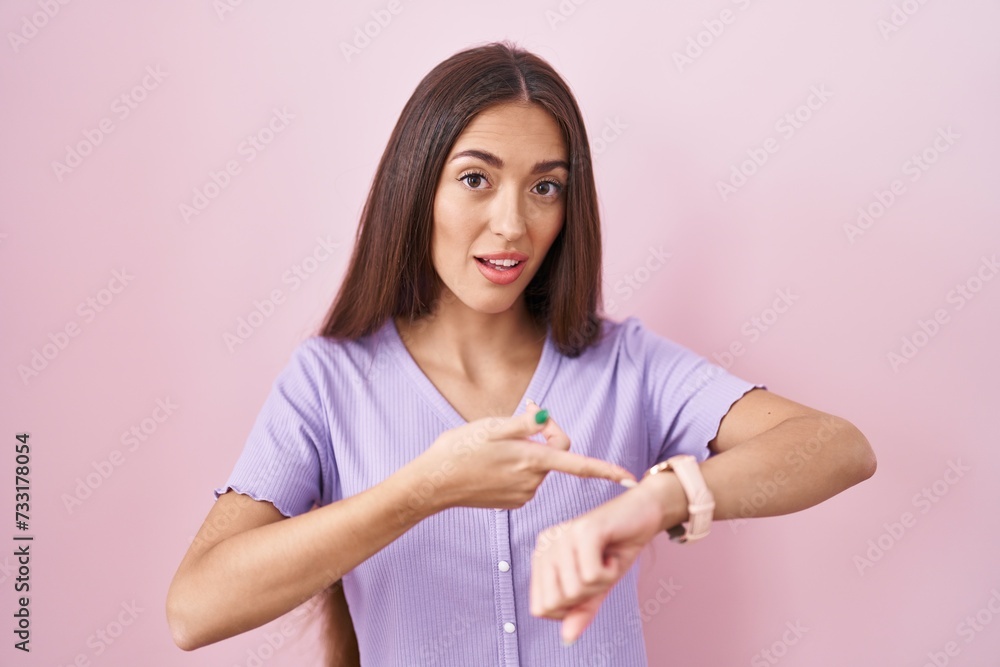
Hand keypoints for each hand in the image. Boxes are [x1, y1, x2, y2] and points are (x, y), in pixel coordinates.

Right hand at [407, 401, 636, 512]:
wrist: (432, 484)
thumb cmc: (458, 450)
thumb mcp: (489, 427)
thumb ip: (523, 424)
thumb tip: (545, 418)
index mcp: (531, 461)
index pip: (579, 465)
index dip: (607, 471)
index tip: (631, 478)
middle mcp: (532, 481)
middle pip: (555, 454)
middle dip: (544, 433)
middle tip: (522, 412)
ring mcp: (522, 494)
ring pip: (539, 464)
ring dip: (527, 449)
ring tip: (496, 442)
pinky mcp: (513, 501)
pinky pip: (527, 477)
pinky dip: (518, 464)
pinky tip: (492, 460)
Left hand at [529, 474, 678, 644]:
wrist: (642, 515)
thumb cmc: (615, 549)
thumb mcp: (597, 587)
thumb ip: (580, 611)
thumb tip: (567, 638)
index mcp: (541, 557)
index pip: (540, 608)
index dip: (568, 608)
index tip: (586, 586)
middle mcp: (546, 545)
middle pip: (555, 602)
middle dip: (584, 597)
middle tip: (597, 572)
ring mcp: (563, 535)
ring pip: (575, 590)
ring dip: (600, 583)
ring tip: (605, 559)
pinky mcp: (583, 530)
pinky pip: (592, 575)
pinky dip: (609, 572)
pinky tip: (611, 553)